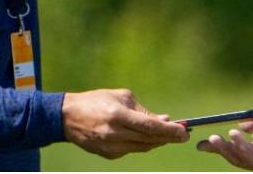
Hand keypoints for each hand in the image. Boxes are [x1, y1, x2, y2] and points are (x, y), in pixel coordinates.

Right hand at [62, 88, 188, 158]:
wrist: (69, 118)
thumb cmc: (97, 101)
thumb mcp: (121, 97)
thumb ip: (143, 110)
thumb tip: (164, 120)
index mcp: (118, 115)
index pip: (149, 126)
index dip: (169, 130)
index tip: (183, 132)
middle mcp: (114, 133)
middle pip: (149, 140)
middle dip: (168, 138)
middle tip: (182, 135)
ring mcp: (111, 147)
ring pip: (143, 148)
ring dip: (158, 142)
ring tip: (169, 135)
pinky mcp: (108, 155)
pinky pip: (132, 150)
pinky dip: (143, 144)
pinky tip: (148, 137)